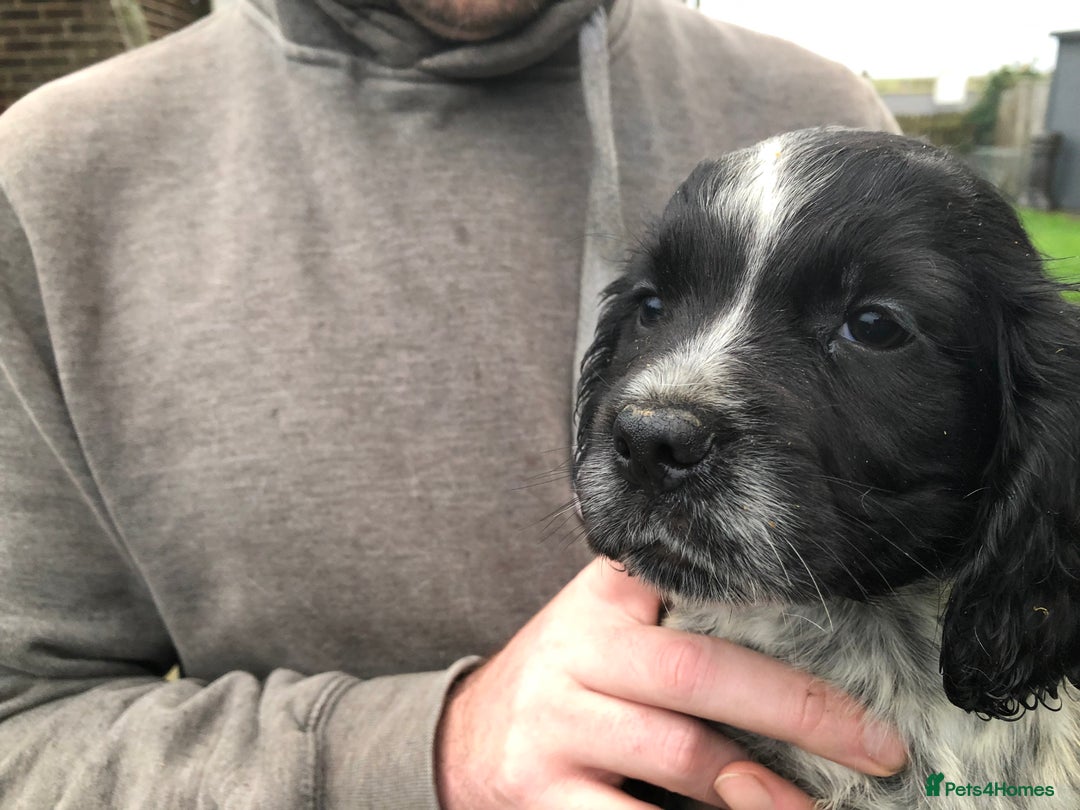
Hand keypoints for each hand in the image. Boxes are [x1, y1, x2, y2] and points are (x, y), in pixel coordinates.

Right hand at [435, 558, 906, 808]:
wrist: (465, 739)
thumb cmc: (568, 677)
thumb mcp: (605, 623)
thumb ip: (672, 606)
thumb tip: (801, 621)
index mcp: (602, 604)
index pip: (691, 590)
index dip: (767, 610)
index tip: (851, 642)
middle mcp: (575, 657)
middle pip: (699, 676)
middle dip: (797, 709)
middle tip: (877, 746)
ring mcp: (555, 730)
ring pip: (679, 757)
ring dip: (763, 792)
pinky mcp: (542, 799)